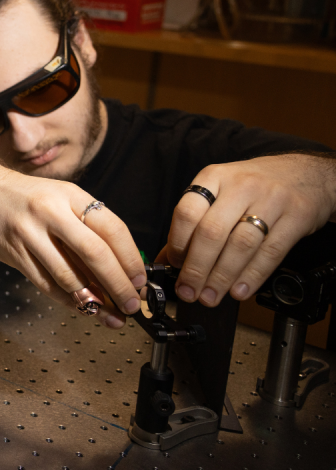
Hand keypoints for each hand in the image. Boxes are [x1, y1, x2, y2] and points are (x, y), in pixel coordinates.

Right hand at [0, 155, 146, 328]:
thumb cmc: (23, 196)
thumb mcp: (59, 197)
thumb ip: (85, 226)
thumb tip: (117, 265)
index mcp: (70, 195)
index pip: (112, 228)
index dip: (131, 258)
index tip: (140, 279)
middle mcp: (51, 212)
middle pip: (95, 253)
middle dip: (118, 284)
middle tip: (130, 303)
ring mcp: (30, 233)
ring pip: (69, 274)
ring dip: (92, 300)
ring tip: (109, 313)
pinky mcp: (13, 252)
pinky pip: (45, 282)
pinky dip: (66, 299)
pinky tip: (80, 306)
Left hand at [162, 154, 335, 306]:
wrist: (304, 173)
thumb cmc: (254, 186)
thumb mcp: (220, 192)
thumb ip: (193, 224)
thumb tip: (165, 260)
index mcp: (214, 177)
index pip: (187, 211)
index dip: (177, 243)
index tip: (174, 265)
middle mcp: (241, 186)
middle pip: (212, 232)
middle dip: (196, 268)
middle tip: (188, 291)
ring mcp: (271, 200)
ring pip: (240, 245)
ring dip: (221, 277)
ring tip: (210, 296)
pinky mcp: (296, 217)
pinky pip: (271, 252)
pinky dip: (252, 276)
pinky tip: (239, 290)